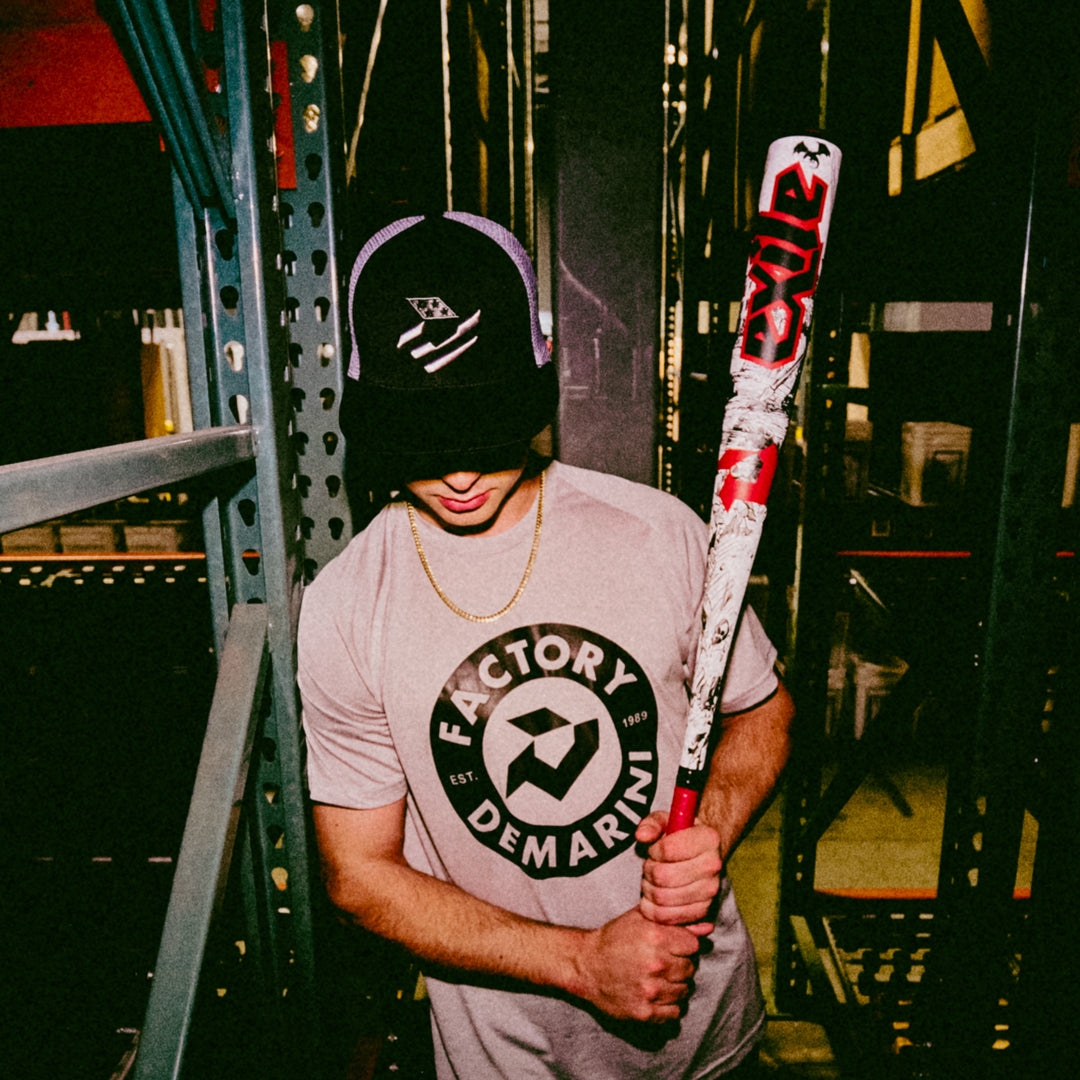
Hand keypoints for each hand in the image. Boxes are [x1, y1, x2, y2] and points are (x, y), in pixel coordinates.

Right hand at [576, 907, 701, 1022]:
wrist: (586, 965)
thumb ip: (676, 922)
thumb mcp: (641, 920)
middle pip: (690, 968)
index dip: (683, 944)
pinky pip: (674, 1013)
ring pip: (684, 991)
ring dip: (674, 986)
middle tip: (662, 963)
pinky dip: (668, 1006)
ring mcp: (651, 991)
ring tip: (657, 979)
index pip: (693, 945)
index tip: (671, 946)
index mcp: (656, 937)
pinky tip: (656, 995)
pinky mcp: (644, 1013)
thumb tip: (708, 928)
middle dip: (679, 965)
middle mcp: (656, 964)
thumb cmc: (614, 938)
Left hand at [635, 811, 721, 932]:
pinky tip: (654, 896)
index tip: (655, 849)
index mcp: (708, 838)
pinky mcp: (703, 909)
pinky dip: (654, 909)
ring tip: (651, 880)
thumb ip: (651, 823)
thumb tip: (642, 835)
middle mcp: (714, 865)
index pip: (668, 849)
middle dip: (648, 871)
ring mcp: (710, 890)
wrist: (698, 855)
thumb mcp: (665, 821)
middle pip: (663, 876)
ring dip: (649, 889)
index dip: (654, 850)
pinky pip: (669, 916)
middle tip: (649, 866)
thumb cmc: (678, 836)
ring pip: (663, 897)